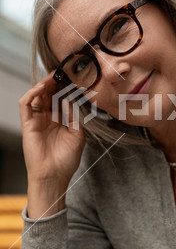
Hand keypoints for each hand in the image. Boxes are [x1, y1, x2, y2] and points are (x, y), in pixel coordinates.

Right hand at [19, 70, 85, 190]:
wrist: (55, 176)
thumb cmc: (66, 159)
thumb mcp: (78, 135)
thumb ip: (74, 116)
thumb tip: (69, 99)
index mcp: (59, 120)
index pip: (59, 98)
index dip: (64, 87)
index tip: (72, 77)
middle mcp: (47, 118)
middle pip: (48, 94)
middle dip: (54, 82)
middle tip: (61, 71)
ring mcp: (36, 120)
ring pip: (36, 96)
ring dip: (43, 85)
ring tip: (52, 76)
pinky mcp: (27, 124)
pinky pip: (25, 105)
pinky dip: (31, 94)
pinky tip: (41, 88)